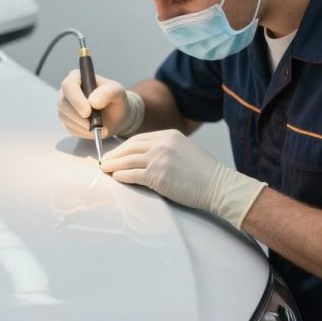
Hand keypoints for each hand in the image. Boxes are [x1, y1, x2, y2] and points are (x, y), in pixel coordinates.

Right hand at [58, 70, 143, 138]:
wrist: (118, 116)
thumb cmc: (116, 100)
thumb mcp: (118, 92)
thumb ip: (108, 93)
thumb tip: (93, 102)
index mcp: (77, 78)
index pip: (69, 85)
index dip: (76, 99)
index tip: (87, 112)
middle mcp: (67, 91)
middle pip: (63, 103)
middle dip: (78, 116)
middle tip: (94, 125)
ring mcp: (65, 107)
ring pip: (65, 117)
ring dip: (82, 125)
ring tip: (100, 128)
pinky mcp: (67, 121)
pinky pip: (70, 128)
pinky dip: (83, 132)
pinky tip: (95, 131)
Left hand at [100, 129, 265, 228]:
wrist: (218, 185)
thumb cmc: (205, 172)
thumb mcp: (186, 150)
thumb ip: (167, 149)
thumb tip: (148, 157)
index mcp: (169, 135)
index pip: (139, 138)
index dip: (124, 146)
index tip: (115, 153)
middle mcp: (162, 144)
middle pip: (130, 147)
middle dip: (114, 155)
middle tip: (103, 161)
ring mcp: (159, 159)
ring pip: (127, 160)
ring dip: (113, 165)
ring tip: (103, 169)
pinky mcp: (157, 175)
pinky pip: (132, 174)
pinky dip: (121, 176)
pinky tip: (116, 177)